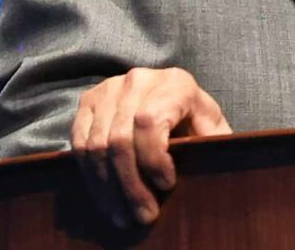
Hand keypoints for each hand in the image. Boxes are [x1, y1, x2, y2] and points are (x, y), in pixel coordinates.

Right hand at [71, 67, 231, 227]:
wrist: (170, 97)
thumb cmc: (196, 119)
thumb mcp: (213, 127)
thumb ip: (214, 141)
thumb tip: (213, 164)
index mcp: (175, 83)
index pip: (149, 121)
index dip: (153, 158)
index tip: (167, 185)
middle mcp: (139, 80)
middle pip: (120, 139)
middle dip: (131, 185)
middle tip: (144, 214)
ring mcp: (110, 88)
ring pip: (97, 146)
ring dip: (109, 188)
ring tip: (124, 214)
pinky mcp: (89, 101)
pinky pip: (80, 144)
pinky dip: (91, 176)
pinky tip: (107, 198)